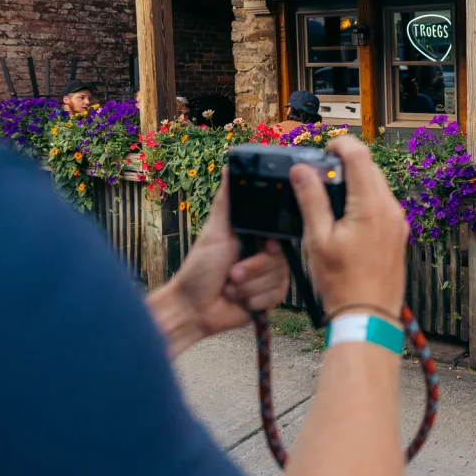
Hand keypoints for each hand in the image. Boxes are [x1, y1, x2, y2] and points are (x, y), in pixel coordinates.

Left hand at [149, 172, 289, 356]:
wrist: (194, 309)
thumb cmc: (199, 269)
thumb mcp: (215, 231)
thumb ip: (227, 201)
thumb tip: (229, 165)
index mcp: (255, 236)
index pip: (281, 235)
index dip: (272, 245)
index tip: (262, 248)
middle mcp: (265, 255)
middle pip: (282, 260)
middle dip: (254, 269)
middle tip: (232, 272)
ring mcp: (268, 278)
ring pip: (279, 280)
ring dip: (250, 286)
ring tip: (230, 286)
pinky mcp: (269, 299)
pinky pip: (276, 297)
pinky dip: (254, 300)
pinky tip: (239, 300)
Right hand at [294, 135, 407, 316]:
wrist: (368, 316)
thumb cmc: (343, 284)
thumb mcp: (318, 239)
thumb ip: (311, 200)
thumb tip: (302, 171)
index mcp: (370, 206)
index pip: (359, 155)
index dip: (340, 144)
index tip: (325, 148)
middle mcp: (390, 210)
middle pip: (370, 168)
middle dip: (346, 163)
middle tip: (322, 174)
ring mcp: (397, 222)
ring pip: (378, 186)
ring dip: (356, 182)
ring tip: (331, 198)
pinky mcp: (398, 234)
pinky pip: (383, 204)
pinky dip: (365, 200)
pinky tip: (346, 218)